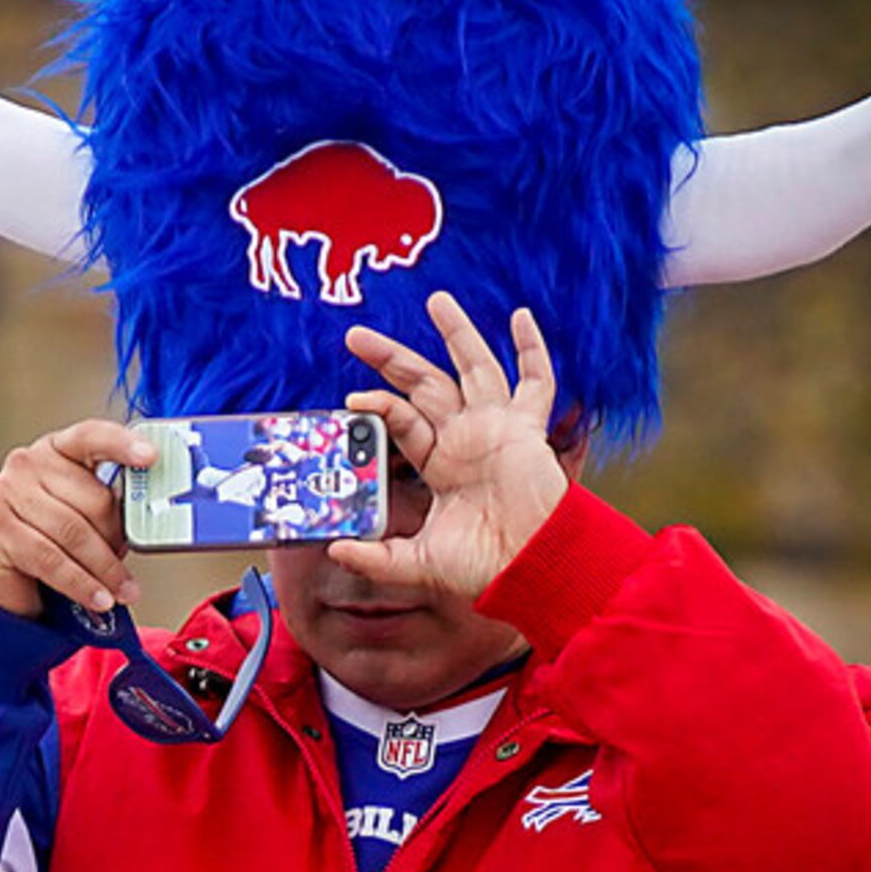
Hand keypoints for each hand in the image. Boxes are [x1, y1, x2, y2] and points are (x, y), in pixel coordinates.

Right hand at [0, 418, 158, 617]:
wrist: (1, 573)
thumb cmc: (49, 538)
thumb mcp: (83, 514)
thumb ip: (109, 507)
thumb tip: (148, 520)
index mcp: (56, 449)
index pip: (91, 437)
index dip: (122, 446)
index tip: (152, 457)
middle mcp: (27, 464)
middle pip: (92, 499)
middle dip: (116, 540)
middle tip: (129, 570)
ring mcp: (5, 493)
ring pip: (73, 533)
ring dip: (104, 570)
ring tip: (122, 591)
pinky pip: (49, 558)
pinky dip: (79, 582)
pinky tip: (97, 597)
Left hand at [336, 291, 570, 601]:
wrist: (532, 571)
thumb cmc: (484, 568)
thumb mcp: (418, 563)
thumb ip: (376, 558)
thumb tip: (335, 550)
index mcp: (439, 464)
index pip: (402, 421)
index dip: (379, 406)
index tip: (352, 399)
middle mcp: (465, 439)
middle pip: (426, 384)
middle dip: (393, 358)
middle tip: (356, 335)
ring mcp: (497, 429)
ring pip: (474, 369)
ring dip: (457, 334)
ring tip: (436, 300)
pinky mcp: (527, 430)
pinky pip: (535, 382)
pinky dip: (531, 350)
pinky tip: (519, 316)